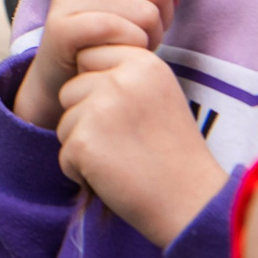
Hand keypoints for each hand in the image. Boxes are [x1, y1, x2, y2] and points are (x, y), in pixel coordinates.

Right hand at [13, 0, 215, 126]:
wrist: (71, 72)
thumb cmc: (114, 29)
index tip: (161, 2)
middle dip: (163, 17)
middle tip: (143, 31)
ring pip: (146, 13)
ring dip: (150, 38)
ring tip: (131, 44)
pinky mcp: (62, 25)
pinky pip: (123, 32)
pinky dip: (131, 49)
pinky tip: (119, 53)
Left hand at [56, 45, 227, 244]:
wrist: (193, 204)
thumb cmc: (173, 152)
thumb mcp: (158, 94)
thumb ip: (122, 71)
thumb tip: (80, 52)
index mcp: (143, 62)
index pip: (88, 56)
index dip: (101, 90)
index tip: (131, 114)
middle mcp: (121, 78)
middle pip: (71, 88)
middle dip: (87, 117)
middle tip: (128, 141)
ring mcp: (101, 108)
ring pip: (65, 121)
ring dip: (84, 144)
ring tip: (124, 158)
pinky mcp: (85, 141)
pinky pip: (64, 153)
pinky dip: (81, 171)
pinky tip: (115, 177)